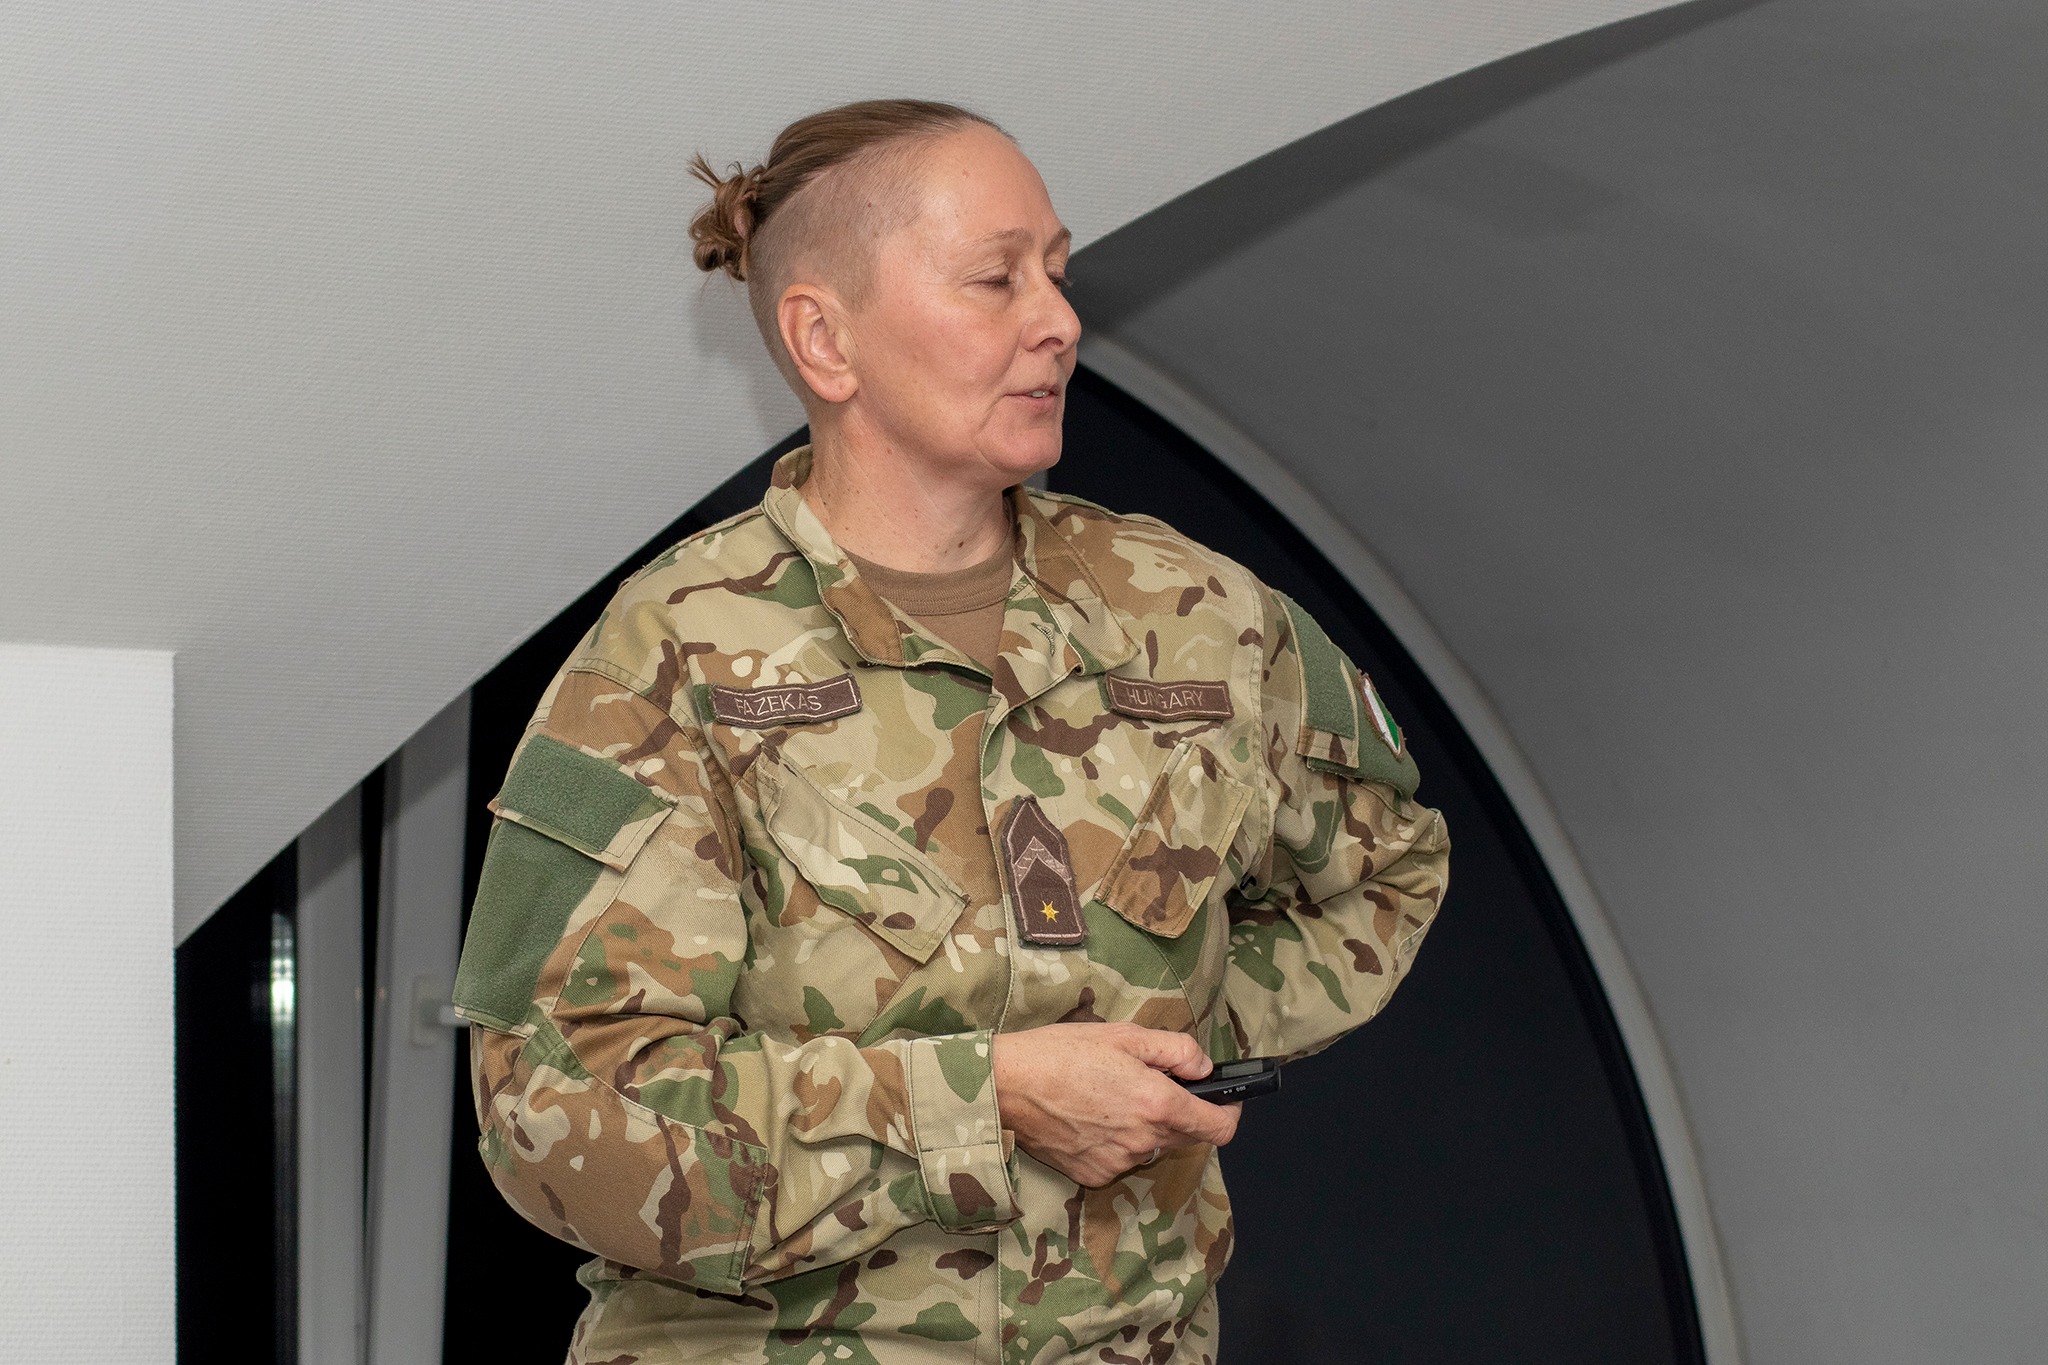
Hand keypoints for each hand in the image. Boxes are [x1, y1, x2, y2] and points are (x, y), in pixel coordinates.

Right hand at [991, 1022, 1242, 1186]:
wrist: (1007, 1086)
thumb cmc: (1061, 1053)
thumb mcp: (1124, 1036)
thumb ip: (1176, 1051)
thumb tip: (1204, 1068)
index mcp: (1158, 1104)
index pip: (1219, 1128)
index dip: (1230, 1112)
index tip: (1225, 1100)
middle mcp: (1144, 1141)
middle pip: (1184, 1136)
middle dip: (1178, 1112)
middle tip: (1147, 1083)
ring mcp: (1118, 1162)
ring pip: (1150, 1147)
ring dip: (1144, 1127)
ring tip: (1108, 1097)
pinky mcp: (1094, 1175)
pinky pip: (1120, 1159)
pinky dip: (1115, 1141)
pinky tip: (1089, 1117)